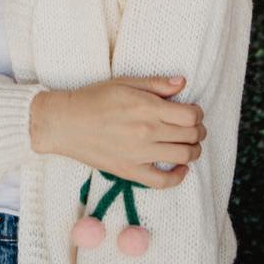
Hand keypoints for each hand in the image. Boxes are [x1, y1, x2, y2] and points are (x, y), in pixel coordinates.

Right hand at [30, 75, 204, 187]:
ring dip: (193, 150)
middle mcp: (147, 132)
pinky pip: (163, 181)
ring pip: (183, 157)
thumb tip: (182, 83)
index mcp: (147, 107)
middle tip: (194, 128)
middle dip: (198, 131)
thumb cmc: (93, 99)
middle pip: (191, 135)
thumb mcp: (124, 82)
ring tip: (189, 144)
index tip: (192, 112)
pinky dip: (179, 177)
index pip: (190, 115)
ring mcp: (139, 154)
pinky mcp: (130, 171)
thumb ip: (156, 84)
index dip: (197, 113)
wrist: (65, 123)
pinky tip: (180, 168)